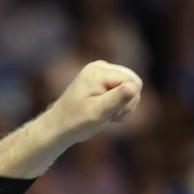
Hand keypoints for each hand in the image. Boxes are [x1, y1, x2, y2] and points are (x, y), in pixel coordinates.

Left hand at [0, 60, 141, 178]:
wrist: (58, 126)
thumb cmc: (76, 122)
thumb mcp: (97, 113)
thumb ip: (116, 99)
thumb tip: (133, 86)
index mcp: (98, 72)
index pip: (133, 82)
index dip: (128, 101)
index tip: (112, 114)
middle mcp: (100, 66)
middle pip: (134, 81)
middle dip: (126, 102)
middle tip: (109, 115)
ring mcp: (101, 71)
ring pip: (131, 86)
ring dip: (123, 104)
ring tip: (105, 114)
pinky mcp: (102, 79)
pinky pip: (123, 89)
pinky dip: (118, 103)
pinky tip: (105, 110)